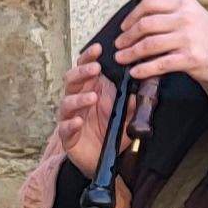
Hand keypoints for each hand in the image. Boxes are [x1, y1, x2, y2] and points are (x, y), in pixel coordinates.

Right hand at [55, 49, 121, 178]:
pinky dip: (70, 124)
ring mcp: (70, 117)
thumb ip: (132, 102)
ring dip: (79, 98)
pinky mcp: (67, 135)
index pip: (86, 68)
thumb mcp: (127, 115)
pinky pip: (65, 128)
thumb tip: (142, 88)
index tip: (98, 49)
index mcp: (90, 89)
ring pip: (67, 102)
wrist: (102, 159)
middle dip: (82, 72)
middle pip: (72, 80)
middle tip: (95, 68)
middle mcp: (77, 99)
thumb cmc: (111, 131)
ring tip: (92, 98)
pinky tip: (78, 121)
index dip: (89, 57)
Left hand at [108, 0, 207, 88]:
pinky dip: (144, 68)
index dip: (132, 15)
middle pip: (146, 24)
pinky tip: (135, 71)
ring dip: (131, 53)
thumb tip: (140, 22)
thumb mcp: (193, 14)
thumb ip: (171, 13)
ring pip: (149, 44)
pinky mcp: (189, 58)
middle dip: (128, 36)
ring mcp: (187, 38)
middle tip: (119, 44)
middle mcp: (185, 18)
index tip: (124, 26)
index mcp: (184, 4)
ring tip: (121, 57)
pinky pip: (160, 63)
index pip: (150, 4)